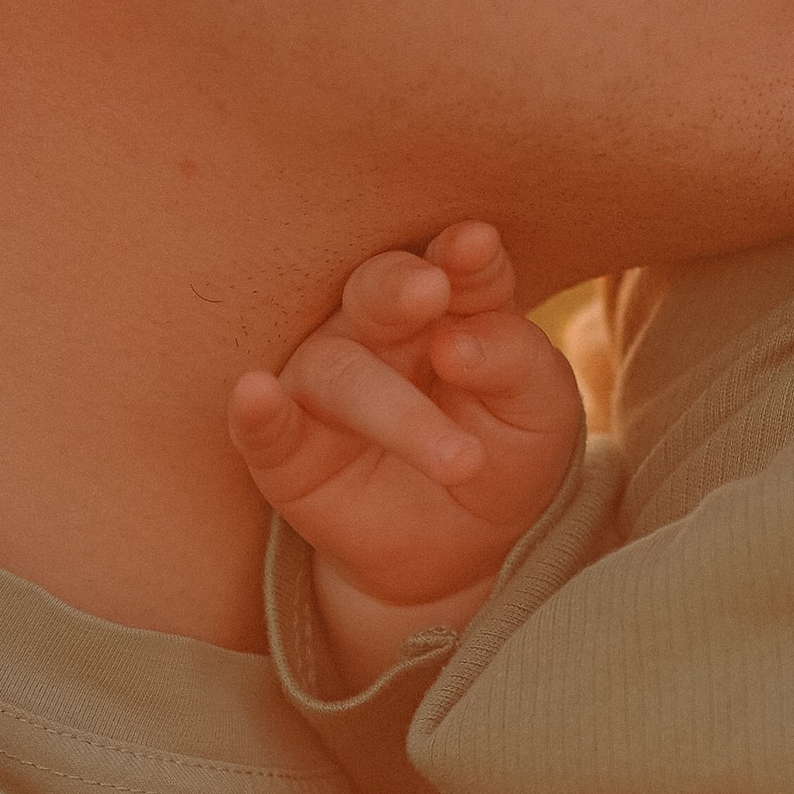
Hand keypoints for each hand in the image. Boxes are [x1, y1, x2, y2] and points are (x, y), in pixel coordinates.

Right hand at [228, 223, 581, 679]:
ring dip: (391, 408)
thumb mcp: (539, 409)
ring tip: (460, 459)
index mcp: (449, 306)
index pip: (455, 270)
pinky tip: (255, 394)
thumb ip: (512, 361)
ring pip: (338, 372)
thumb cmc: (506, 453)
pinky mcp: (286, 450)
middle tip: (431, 289)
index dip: (464, 258)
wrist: (467, 548)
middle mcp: (378, 332)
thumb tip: (455, 342)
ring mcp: (325, 385)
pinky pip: (261, 428)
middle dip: (399, 288)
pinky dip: (256, 412)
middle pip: (377, 293)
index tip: (478, 244)